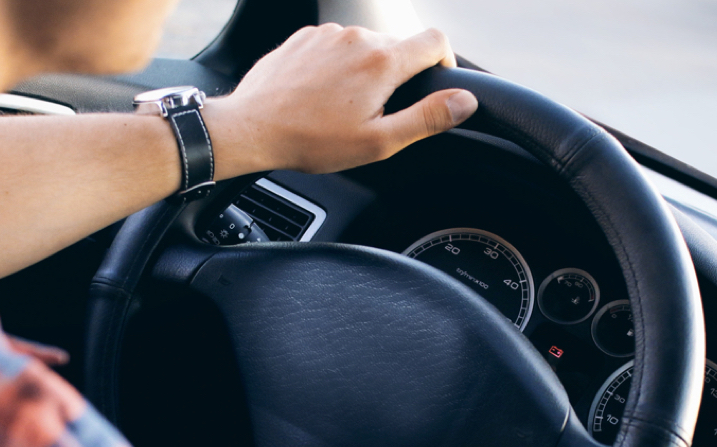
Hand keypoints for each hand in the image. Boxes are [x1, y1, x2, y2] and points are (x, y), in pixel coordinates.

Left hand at [201, 24, 477, 177]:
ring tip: (343, 108)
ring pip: (365, 47)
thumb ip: (427, 119)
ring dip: (365, 72)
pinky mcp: (305, 37)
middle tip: (377, 114)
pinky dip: (338, 67)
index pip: (436, 41)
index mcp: (382, 62)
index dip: (445, 63)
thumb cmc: (311, 140)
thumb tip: (465, 101)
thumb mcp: (378, 141)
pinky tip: (321, 96)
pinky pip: (335, 46)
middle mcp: (358, 37)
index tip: (435, 85)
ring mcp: (328, 34)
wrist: (252, 128)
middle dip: (398, 76)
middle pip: (398, 46)